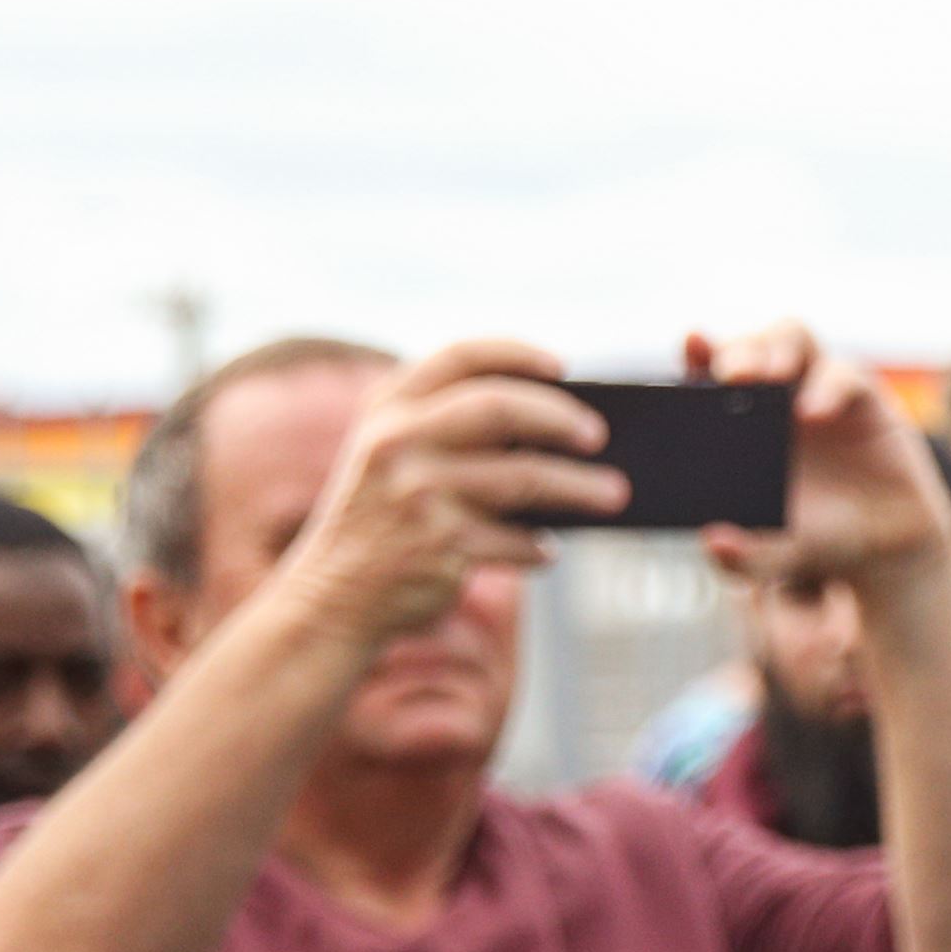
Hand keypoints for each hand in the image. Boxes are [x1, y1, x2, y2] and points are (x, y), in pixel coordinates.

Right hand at [271, 339, 620, 647]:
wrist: (335, 596)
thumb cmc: (385, 521)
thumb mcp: (398, 461)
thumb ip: (451, 433)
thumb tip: (559, 431)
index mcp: (388, 409)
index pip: (458, 357)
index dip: (515, 354)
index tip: (562, 365)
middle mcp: (398, 442)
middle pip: (498, 408)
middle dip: (559, 418)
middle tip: (599, 435)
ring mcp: (417, 493)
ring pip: (524, 478)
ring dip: (579, 487)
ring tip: (615, 494)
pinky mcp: (440, 545)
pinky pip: (517, 539)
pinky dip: (541, 547)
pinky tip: (550, 550)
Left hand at [693, 324, 950, 592]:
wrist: (886, 551)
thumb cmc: (818, 540)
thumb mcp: (778, 557)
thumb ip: (746, 557)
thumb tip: (712, 543)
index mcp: (738, 422)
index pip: (709, 371)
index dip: (698, 352)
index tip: (692, 345)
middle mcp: (776, 396)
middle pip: (750, 345)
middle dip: (738, 350)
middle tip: (731, 376)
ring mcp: (818, 390)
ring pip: (792, 336)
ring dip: (775, 347)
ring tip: (767, 376)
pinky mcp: (864, 399)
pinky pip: (845, 374)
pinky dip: (828, 387)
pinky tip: (813, 412)